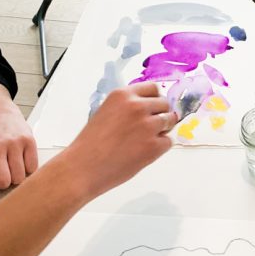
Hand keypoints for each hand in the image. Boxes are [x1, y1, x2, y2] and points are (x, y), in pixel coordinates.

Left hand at [0, 83, 37, 217]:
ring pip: (20, 177)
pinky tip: (23, 160)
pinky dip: (30, 169)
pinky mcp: (28, 141)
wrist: (1, 110)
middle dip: (7, 185)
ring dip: (19, 177)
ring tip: (15, 166)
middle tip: (6, 177)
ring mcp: (13, 144)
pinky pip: (33, 168)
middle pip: (4, 182)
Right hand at [61, 84, 175, 202]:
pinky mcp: (154, 145)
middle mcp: (137, 106)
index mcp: (123, 95)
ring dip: (163, 129)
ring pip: (170, 121)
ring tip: (145, 140)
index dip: (154, 99)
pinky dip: (160, 147)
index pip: (153, 88)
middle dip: (161, 114)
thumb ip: (127, 107)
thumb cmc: (91, 143)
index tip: (152, 108)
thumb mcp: (107, 112)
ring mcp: (148, 125)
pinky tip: (144, 152)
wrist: (84, 167)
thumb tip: (149, 109)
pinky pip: (168, 141)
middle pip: (164, 104)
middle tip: (149, 127)